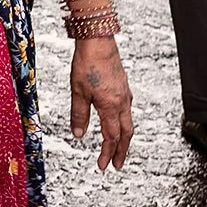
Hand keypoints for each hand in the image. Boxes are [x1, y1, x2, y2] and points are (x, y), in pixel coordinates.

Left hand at [70, 36, 133, 169]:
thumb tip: (78, 135)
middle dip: (121, 151)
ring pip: (128, 121)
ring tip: (118, 148)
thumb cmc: (87, 63)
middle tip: (117, 165)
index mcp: (111, 105)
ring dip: (124, 138)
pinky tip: (117, 121)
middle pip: (126, 133)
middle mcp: (122, 101)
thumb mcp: (78, 91)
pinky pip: (127, 110)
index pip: (111, 136)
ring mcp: (125, 93)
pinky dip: (124, 122)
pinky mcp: (124, 86)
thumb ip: (79, 115)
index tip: (103, 166)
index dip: (108, 153)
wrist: (98, 40)